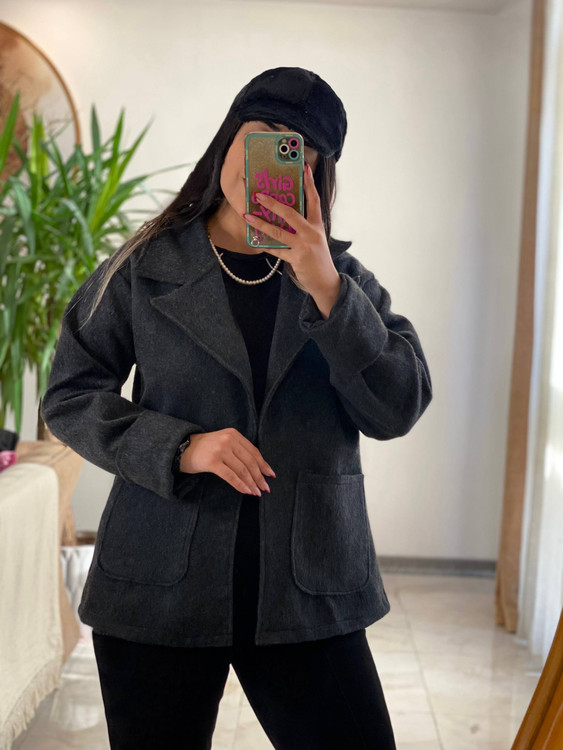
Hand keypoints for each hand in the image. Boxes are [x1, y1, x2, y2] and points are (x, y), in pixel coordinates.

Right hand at [180, 428, 275, 496]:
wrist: (181, 448)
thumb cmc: (204, 449)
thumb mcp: (223, 442)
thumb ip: (238, 450)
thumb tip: (258, 469)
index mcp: (233, 434)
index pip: (253, 451)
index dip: (263, 464)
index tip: (270, 475)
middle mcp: (228, 440)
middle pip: (250, 461)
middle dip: (259, 477)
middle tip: (266, 488)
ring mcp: (220, 450)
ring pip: (242, 470)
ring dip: (251, 483)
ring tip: (257, 492)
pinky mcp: (212, 462)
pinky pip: (231, 476)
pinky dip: (240, 485)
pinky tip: (246, 491)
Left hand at [243, 163, 339, 295]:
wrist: (325, 281)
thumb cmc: (318, 258)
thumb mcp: (314, 239)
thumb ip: (302, 227)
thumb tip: (282, 216)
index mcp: (317, 225)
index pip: (314, 200)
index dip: (309, 184)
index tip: (304, 168)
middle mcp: (311, 233)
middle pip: (291, 213)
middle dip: (273, 203)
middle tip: (258, 194)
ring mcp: (303, 246)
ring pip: (278, 232)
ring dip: (261, 223)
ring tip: (247, 216)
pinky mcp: (296, 259)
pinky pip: (276, 251)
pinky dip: (265, 246)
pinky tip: (255, 241)